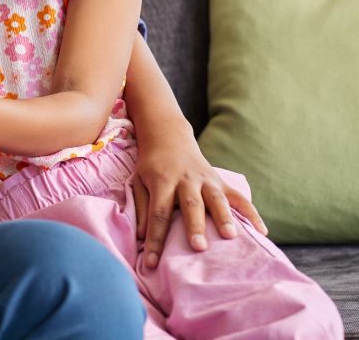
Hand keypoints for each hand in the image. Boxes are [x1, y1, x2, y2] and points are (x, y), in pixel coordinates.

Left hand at [131, 128, 266, 266]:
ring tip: (231, 236)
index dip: (154, 238)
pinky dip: (252, 213)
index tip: (150, 262)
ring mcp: (207, 180)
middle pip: (191, 204)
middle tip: (199, 248)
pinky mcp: (221, 182)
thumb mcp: (138, 182)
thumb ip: (141, 207)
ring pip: (217, 199)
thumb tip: (140, 236)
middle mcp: (186, 180)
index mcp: (162, 181)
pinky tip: (263, 231)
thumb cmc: (152, 167)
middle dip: (195, 226)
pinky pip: (239, 197)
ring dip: (224, 217)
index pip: (157, 213)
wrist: (169, 138)